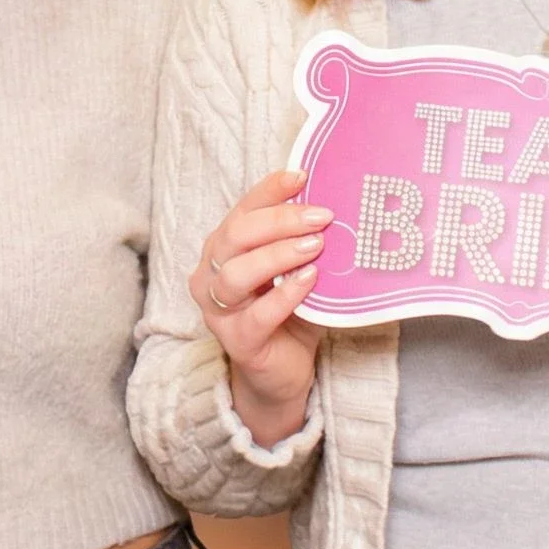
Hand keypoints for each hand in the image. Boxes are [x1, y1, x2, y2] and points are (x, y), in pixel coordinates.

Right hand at [191, 166, 329, 445]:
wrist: (281, 373)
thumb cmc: (289, 314)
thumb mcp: (295, 270)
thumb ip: (301, 242)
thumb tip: (337, 204)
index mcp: (224, 248)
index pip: (242, 209)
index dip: (269, 190)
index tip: (303, 175)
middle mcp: (211, 273)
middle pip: (236, 235)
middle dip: (280, 221)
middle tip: (322, 216)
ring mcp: (217, 309)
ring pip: (237, 273)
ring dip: (278, 255)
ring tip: (316, 246)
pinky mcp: (235, 342)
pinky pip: (256, 315)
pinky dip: (284, 295)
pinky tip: (310, 281)